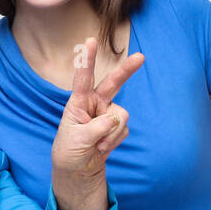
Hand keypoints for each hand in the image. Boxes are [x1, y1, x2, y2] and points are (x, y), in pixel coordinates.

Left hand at [52, 37, 140, 178]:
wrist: (78, 167)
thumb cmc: (70, 150)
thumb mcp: (77, 140)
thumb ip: (95, 128)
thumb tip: (114, 119)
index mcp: (78, 102)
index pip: (83, 78)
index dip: (87, 60)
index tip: (90, 41)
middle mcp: (95, 103)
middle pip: (114, 83)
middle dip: (127, 70)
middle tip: (141, 57)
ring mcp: (107, 113)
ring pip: (121, 116)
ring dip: (110, 134)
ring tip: (96, 145)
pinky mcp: (117, 125)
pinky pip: (123, 129)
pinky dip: (114, 141)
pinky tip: (102, 147)